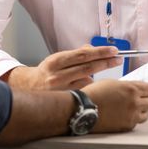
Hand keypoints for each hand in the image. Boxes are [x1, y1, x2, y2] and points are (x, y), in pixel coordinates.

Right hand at [1, 45, 121, 89]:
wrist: (30, 88)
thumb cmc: (46, 72)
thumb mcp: (57, 59)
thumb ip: (75, 55)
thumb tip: (92, 49)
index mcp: (56, 61)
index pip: (82, 55)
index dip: (99, 52)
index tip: (112, 50)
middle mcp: (58, 75)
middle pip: (87, 67)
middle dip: (105, 62)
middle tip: (117, 58)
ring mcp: (62, 89)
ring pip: (87, 80)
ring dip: (96, 75)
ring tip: (100, 71)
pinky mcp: (66, 98)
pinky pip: (84, 90)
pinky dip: (89, 85)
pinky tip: (89, 84)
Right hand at [82, 80, 147, 132]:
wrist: (83, 109)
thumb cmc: (94, 94)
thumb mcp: (111, 83)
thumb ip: (126, 86)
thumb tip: (134, 88)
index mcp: (131, 89)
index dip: (146, 88)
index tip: (144, 90)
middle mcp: (135, 103)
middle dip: (143, 99)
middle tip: (135, 99)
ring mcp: (132, 116)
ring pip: (146, 114)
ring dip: (140, 110)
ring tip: (130, 108)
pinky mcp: (127, 126)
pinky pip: (136, 122)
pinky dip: (132, 119)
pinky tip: (123, 115)